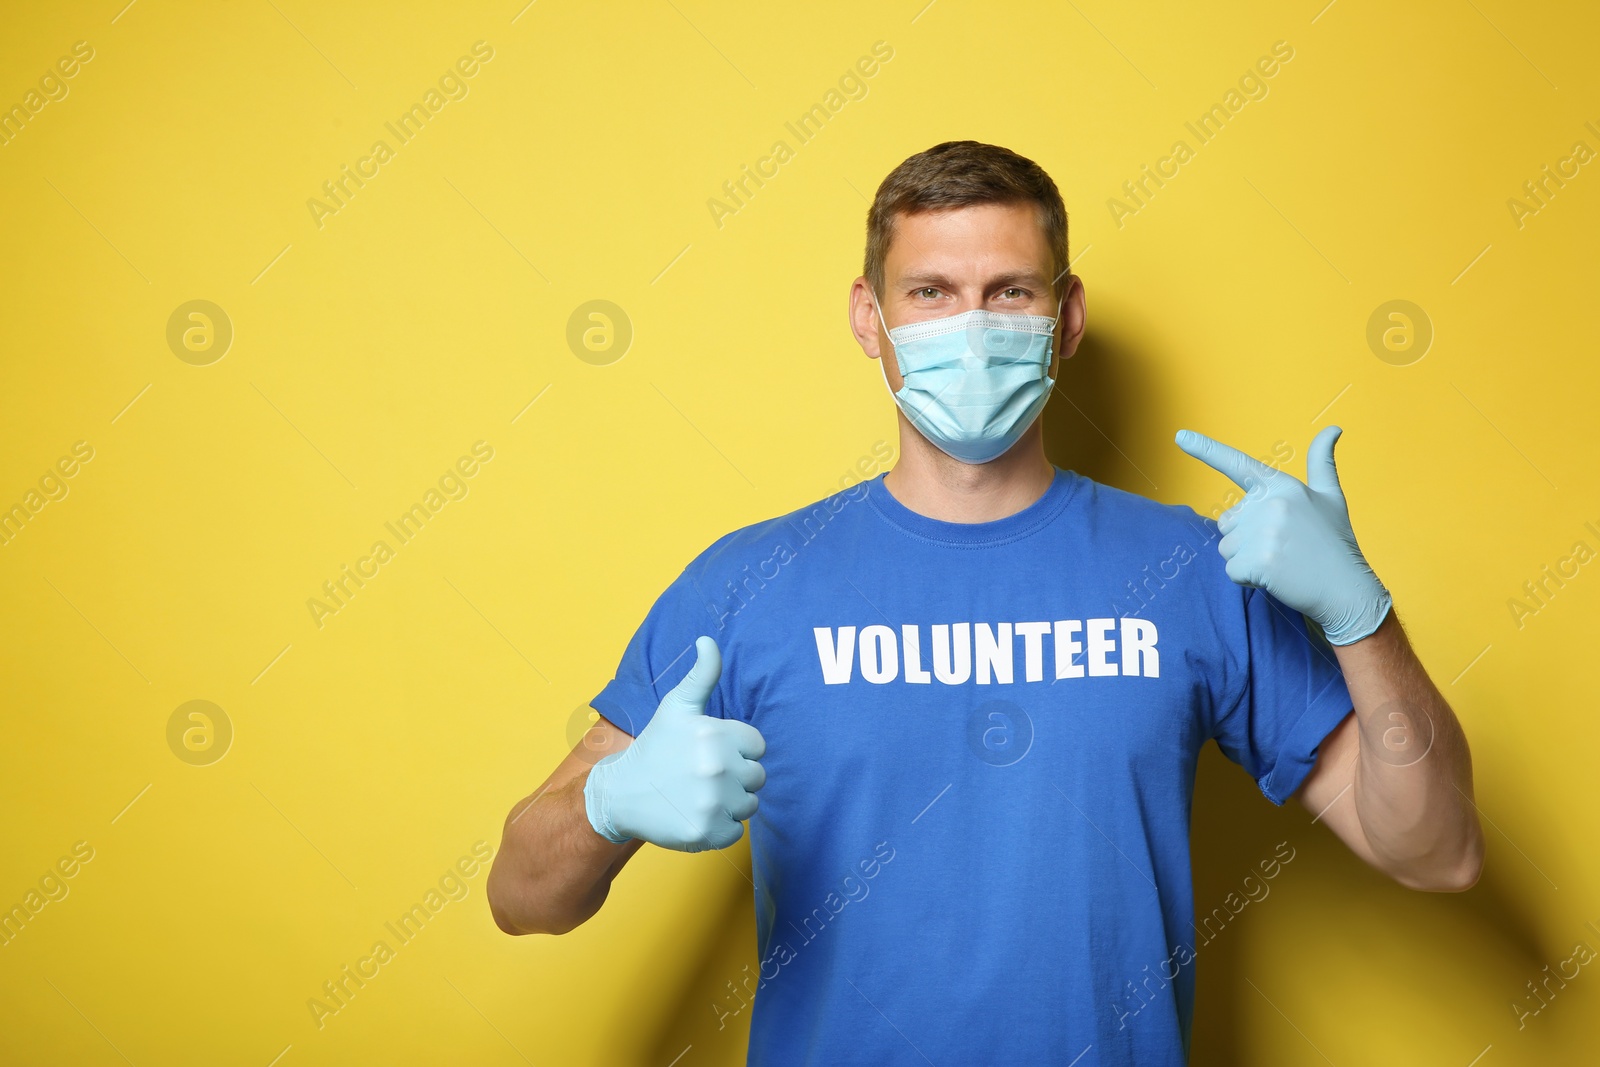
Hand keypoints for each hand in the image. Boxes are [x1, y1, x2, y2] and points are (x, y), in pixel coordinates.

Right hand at [583, 636, 766, 850]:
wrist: (620, 793)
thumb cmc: (655, 747)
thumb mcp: (677, 707)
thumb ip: (702, 674)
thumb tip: (708, 640)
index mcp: (716, 733)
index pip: (757, 746)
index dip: (736, 750)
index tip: (709, 753)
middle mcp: (717, 767)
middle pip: (757, 777)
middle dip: (734, 777)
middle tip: (701, 776)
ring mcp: (713, 802)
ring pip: (748, 805)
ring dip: (729, 803)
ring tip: (697, 795)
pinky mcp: (707, 831)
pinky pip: (736, 833)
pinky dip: (719, 828)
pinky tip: (695, 814)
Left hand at [1174, 424, 1391, 645]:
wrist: (1347, 588)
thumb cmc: (1335, 542)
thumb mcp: (1331, 497)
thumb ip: (1321, 462)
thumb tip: (1333, 428)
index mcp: (1283, 486)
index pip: (1238, 464)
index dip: (1206, 449)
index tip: (1180, 436)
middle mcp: (1270, 504)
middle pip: (1228, 522)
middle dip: (1246, 538)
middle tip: (1283, 546)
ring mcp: (1263, 533)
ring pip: (1227, 548)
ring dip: (1247, 559)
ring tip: (1282, 561)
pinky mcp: (1257, 561)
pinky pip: (1232, 570)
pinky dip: (1248, 578)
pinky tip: (1276, 576)